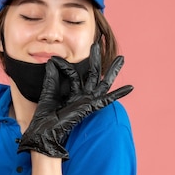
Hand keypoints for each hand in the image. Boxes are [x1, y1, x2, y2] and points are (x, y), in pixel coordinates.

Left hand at [18, 43, 132, 158]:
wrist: (44, 132)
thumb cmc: (45, 116)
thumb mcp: (49, 92)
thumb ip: (52, 77)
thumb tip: (52, 60)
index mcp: (71, 92)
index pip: (72, 73)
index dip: (64, 65)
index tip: (55, 59)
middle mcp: (81, 96)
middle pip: (92, 74)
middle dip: (96, 58)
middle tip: (98, 42)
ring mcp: (87, 101)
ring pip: (102, 83)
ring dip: (112, 71)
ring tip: (121, 58)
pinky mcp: (90, 107)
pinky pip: (107, 100)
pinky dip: (118, 93)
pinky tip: (130, 87)